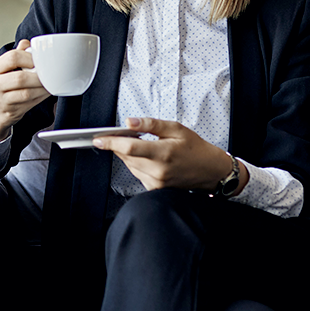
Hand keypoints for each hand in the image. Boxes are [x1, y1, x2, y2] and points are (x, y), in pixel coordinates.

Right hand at [0, 39, 50, 143]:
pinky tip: (46, 92)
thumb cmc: (3, 85)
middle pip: (20, 78)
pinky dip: (41, 96)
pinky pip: (29, 103)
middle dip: (38, 76)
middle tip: (49, 73)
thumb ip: (17, 54)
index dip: (29, 58)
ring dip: (42, 88)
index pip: (12, 57)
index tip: (39, 60)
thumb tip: (28, 43)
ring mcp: (1, 100)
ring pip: (26, 93)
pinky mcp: (10, 111)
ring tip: (50, 83)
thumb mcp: (5, 68)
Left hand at [92, 117, 244, 192]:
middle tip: (123, 135)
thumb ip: (151, 124)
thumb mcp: (176, 128)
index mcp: (164, 153)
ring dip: (129, 154)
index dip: (110, 142)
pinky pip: (137, 174)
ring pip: (130, 166)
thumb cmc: (196, 148)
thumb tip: (130, 122)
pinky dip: (136, 164)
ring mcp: (157, 182)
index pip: (129, 148)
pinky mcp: (156, 188)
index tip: (98, 139)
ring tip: (143, 146)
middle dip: (119, 146)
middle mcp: (159, 170)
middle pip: (126, 157)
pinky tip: (148, 158)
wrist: (210, 171)